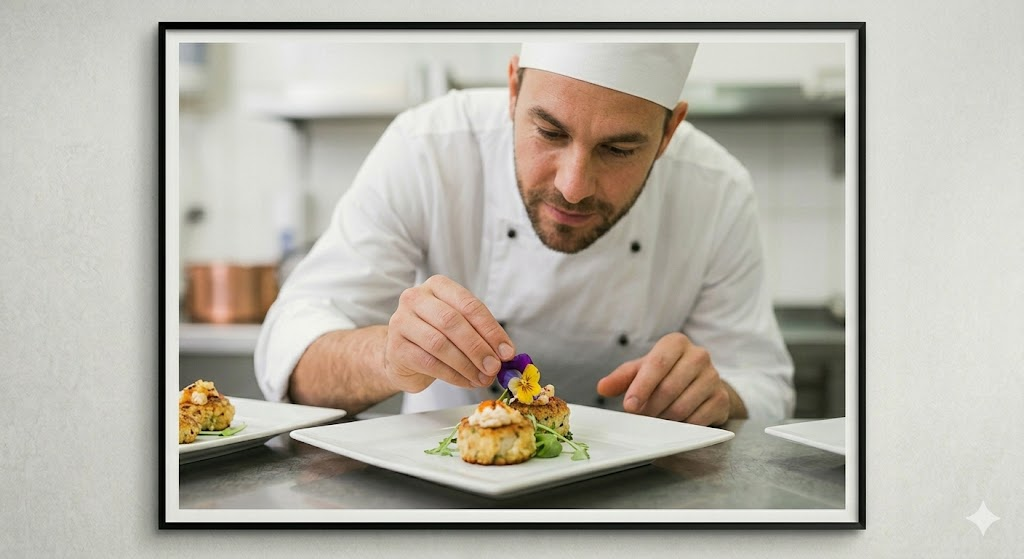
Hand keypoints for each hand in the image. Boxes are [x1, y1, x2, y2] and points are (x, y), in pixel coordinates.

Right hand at [384, 275, 514, 392]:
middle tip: (494, 367)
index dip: (490, 329)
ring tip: (482, 378)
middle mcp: (416, 298)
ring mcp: (401, 322)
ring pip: (439, 343)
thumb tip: (506, 353)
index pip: (469, 305)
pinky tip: (466, 381)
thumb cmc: (436, 336)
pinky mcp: (396, 348)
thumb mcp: (460, 327)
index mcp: (438, 286)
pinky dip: (453, 375)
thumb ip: (481, 334)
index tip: (507, 351)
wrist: (403, 355)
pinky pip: (429, 363)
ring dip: (466, 364)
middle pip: (452, 322)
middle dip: (478, 347)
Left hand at [596, 332, 732, 425]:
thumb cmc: (666, 373)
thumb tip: (603, 387)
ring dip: (664, 418)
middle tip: (640, 417)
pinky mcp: (721, 398)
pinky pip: (697, 419)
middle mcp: (698, 355)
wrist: (700, 383)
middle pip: (669, 388)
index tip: (630, 406)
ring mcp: (713, 377)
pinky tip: (674, 423)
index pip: (658, 363)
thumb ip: (621, 378)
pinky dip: (681, 426)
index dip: (642, 387)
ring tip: (657, 418)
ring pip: (682, 406)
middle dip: (651, 407)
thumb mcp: (642, 370)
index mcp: (676, 343)